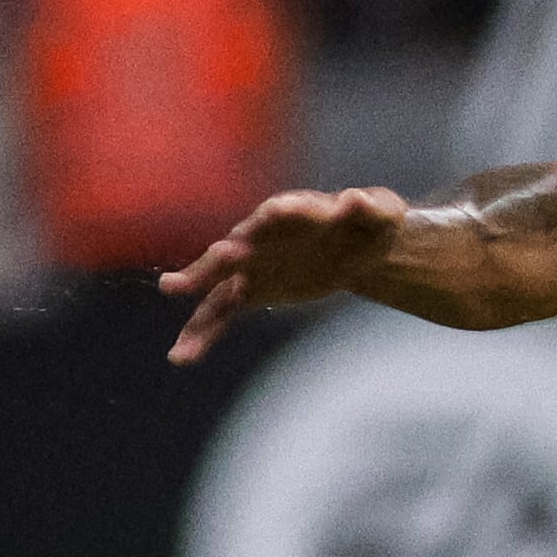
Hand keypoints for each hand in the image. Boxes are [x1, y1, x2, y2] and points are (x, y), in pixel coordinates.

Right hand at [158, 187, 408, 364]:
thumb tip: (355, 200)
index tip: (272, 216)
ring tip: (174, 312)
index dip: (276, 217)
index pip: (281, 213)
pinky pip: (221, 313)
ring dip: (196, 298)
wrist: (360, 247)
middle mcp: (261, 236)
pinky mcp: (251, 290)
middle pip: (235, 247)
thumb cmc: (370, 223)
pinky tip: (181, 356)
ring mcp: (251, 265)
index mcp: (293, 211)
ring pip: (217, 285)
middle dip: (221, 258)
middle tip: (204, 266)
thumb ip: (369, 207)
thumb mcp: (382, 212)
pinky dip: (202, 333)